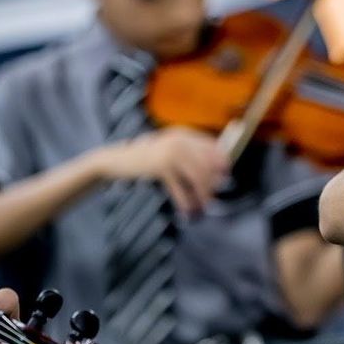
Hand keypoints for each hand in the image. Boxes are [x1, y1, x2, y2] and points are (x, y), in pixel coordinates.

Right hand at [98, 126, 229, 214]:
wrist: (117, 160)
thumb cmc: (146, 157)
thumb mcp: (168, 149)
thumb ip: (188, 153)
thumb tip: (216, 169)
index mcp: (183, 134)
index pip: (212, 146)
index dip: (222, 161)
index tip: (226, 176)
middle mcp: (179, 140)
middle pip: (207, 163)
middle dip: (213, 182)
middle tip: (214, 197)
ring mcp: (169, 152)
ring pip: (197, 176)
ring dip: (202, 194)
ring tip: (203, 206)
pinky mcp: (160, 167)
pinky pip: (180, 187)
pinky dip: (185, 201)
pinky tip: (187, 210)